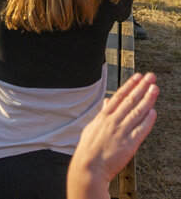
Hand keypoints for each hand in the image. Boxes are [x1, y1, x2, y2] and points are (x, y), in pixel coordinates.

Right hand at [69, 72, 157, 197]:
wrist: (89, 167)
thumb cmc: (90, 148)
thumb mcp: (93, 127)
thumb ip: (102, 113)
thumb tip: (107, 101)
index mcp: (103, 117)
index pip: (119, 96)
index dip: (129, 85)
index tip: (137, 76)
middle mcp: (113, 122)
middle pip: (130, 101)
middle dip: (141, 87)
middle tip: (151, 77)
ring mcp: (121, 132)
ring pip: (137, 112)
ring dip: (147, 99)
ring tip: (155, 88)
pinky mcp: (129, 144)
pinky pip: (141, 130)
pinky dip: (148, 120)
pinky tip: (153, 111)